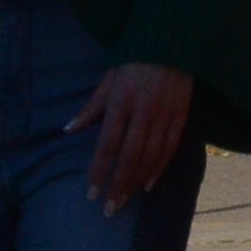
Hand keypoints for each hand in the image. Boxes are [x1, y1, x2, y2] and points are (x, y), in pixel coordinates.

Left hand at [70, 63, 193, 210]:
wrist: (173, 42)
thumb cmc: (134, 60)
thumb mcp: (108, 79)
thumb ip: (90, 108)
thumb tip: (68, 130)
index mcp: (121, 102)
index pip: (108, 144)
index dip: (99, 171)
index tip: (92, 193)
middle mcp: (144, 112)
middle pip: (130, 157)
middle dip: (118, 185)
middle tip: (109, 209)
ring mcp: (165, 115)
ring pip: (151, 157)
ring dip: (137, 182)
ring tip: (125, 201)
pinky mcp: (181, 116)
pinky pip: (170, 149)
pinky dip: (159, 169)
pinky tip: (149, 184)